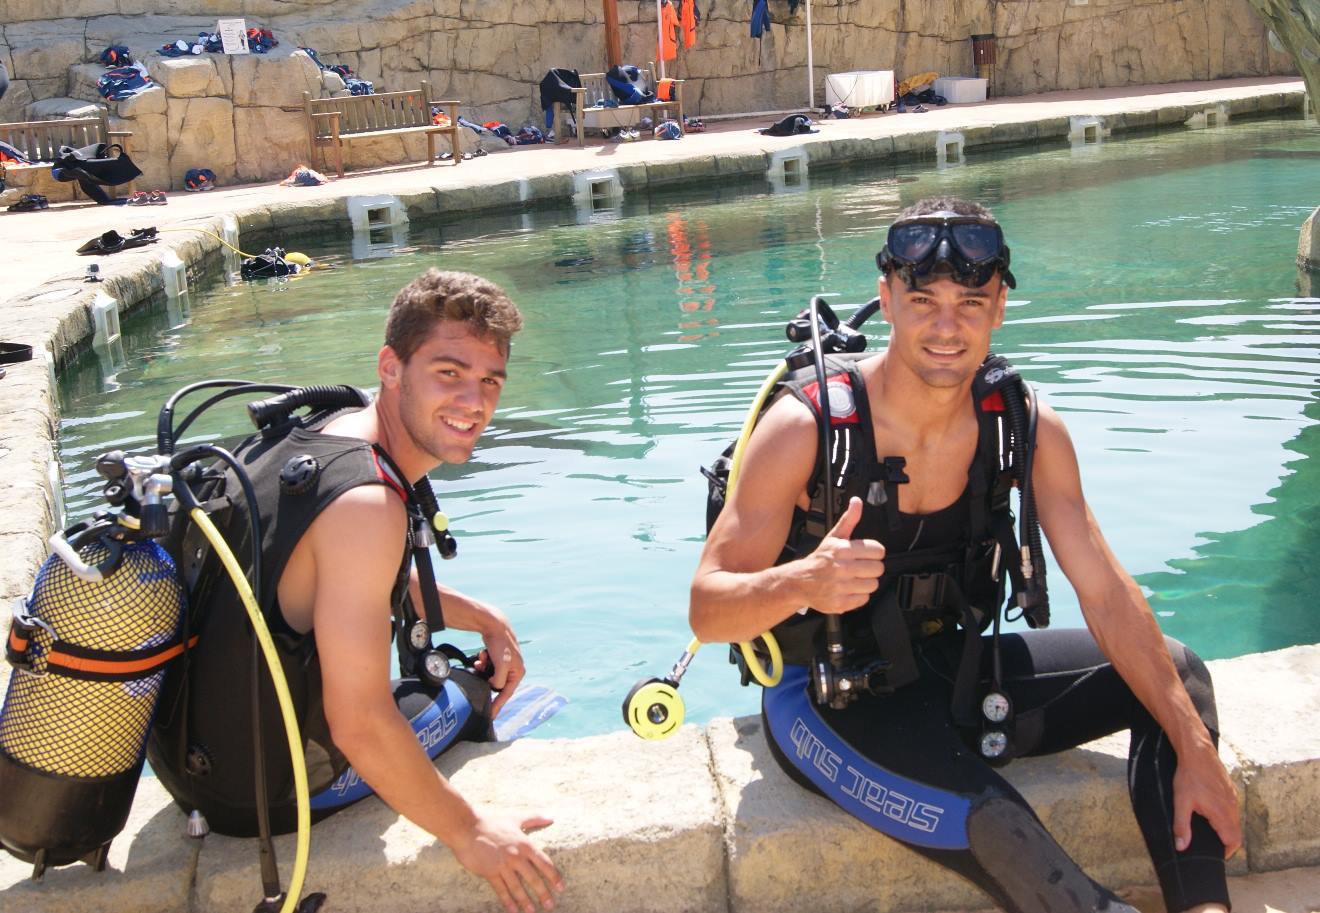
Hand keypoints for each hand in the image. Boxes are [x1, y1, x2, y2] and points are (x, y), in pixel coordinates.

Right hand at [452, 812, 563, 912]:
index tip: (560, 888)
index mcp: (525, 844)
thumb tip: (551, 817)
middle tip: (550, 905)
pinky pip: (501, 890)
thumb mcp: (515, 817)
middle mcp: (516, 857)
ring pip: (518, 887)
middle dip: (543, 893)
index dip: (554, 877)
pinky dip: (508, 901)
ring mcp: (503, 865)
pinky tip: (513, 910)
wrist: (467, 827)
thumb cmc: (492, 821)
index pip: (544, 864)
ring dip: (526, 901)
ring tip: (532, 911)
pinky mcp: (490, 872)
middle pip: (534, 879)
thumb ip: (534, 818)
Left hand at [471, 612, 524, 716]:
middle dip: (487, 680)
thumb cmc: (499, 644)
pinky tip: (481, 657)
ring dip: (483, 670)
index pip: (507, 693)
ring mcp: (505, 663)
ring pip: (491, 675)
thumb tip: (494, 687)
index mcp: (518, 672)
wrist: (494, 625)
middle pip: (497, 684)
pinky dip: (483, 663)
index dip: (498, 705)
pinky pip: (488, 667)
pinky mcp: (497, 658)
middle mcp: (514, 669)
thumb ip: (499, 681)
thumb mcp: (500, 665)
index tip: (490, 716)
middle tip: (479, 674)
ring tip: (480, 661)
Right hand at [800, 497, 885, 614]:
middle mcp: (841, 568)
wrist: (799, 582)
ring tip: (853, 579)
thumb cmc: (819, 560)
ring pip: (873, 584)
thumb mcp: (833, 537)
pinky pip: (864, 599)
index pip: (878, 551)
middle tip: (859, 568)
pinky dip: (858, 596)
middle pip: (878, 568)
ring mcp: (841, 587)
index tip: (866, 555)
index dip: (874, 553)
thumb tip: (857, 502)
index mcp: (842, 549)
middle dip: (870, 568)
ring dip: (865, 582)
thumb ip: (849, 519)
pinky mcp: (840, 602)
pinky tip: (848, 589)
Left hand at [1172, 739, 1241, 858]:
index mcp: (1222, 813)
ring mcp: (1233, 797)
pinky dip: (1224, 816)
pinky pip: (1232, 809)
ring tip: (1208, 830)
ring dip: (1224, 828)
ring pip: (1234, 821)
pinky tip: (1210, 812)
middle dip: (1224, 842)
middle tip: (1209, 845)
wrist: (1198, 751)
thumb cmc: (1189, 776)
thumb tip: (1182, 847)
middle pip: (1235, 833)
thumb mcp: (1181, 802)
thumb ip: (1182, 826)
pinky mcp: (1230, 790)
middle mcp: (1232, 807)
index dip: (1226, 852)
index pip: (1233, 842)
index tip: (1215, 855)